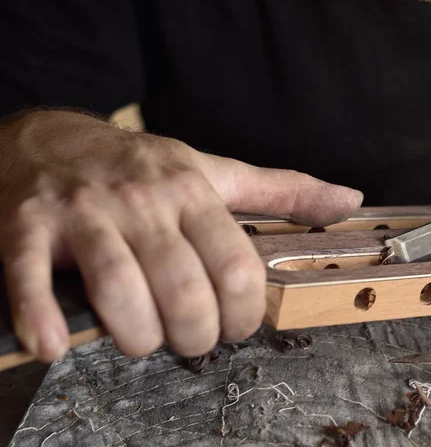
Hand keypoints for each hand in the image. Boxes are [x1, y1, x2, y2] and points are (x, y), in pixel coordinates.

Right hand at [0, 110, 362, 361]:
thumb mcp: (215, 171)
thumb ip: (282, 191)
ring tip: (141, 339)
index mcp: (194, 192)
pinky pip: (32, 279)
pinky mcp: (30, 227)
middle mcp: (144, 203)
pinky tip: (55, 342)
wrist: (51, 138)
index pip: (236, 268)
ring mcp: (86, 214)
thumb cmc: (140, 165)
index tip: (236, 326)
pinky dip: (42, 318)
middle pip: (183, 292)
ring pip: (121, 294)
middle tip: (190, 339)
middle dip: (194, 336)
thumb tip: (347, 199)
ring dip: (137, 337)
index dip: (244, 314)